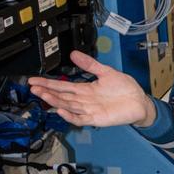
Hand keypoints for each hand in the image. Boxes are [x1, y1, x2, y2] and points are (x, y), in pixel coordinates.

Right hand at [26, 51, 156, 128]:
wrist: (140, 102)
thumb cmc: (125, 89)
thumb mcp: (106, 72)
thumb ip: (90, 64)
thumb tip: (74, 54)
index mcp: (85, 89)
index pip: (62, 86)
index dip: (48, 83)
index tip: (34, 80)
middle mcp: (85, 100)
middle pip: (62, 96)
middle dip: (47, 92)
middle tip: (33, 88)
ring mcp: (89, 110)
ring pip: (68, 106)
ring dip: (55, 102)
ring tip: (43, 95)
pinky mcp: (97, 119)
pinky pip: (81, 119)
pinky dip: (71, 116)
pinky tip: (61, 111)